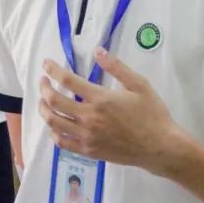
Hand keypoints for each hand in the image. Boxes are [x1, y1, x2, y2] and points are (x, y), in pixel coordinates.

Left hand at [38, 47, 177, 170]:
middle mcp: (89, 118)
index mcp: (100, 99)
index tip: (46, 64)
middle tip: (43, 82)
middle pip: (55, 101)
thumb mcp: (139, 85)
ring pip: (54, 122)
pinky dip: (54, 133)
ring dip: (44, 110)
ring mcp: (87, 136)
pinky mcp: (89, 151)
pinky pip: (62, 143)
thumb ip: (117, 67)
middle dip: (44, 88)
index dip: (53, 70)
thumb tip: (98, 51)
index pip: (68, 81)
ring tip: (43, 102)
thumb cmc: (152, 114)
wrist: (159, 146)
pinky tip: (55, 126)